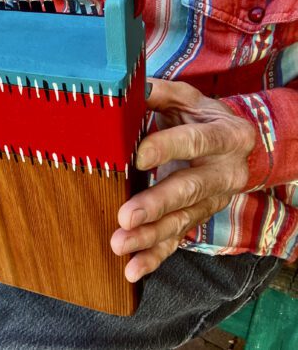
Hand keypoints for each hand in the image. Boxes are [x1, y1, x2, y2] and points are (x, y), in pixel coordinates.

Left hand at [110, 79, 255, 281]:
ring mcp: (212, 200)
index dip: (168, 148)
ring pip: (182, 220)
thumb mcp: (188, 98)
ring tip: (120, 245)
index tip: (137, 156)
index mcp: (224, 135)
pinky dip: (155, 256)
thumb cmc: (201, 117)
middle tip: (126, 217)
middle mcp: (223, 172)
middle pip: (190, 189)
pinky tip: (133, 268)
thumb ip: (161, 93)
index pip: (196, 141)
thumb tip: (130, 87)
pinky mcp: (198, 217)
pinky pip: (177, 240)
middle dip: (157, 204)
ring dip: (150, 236)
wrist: (236, 145)